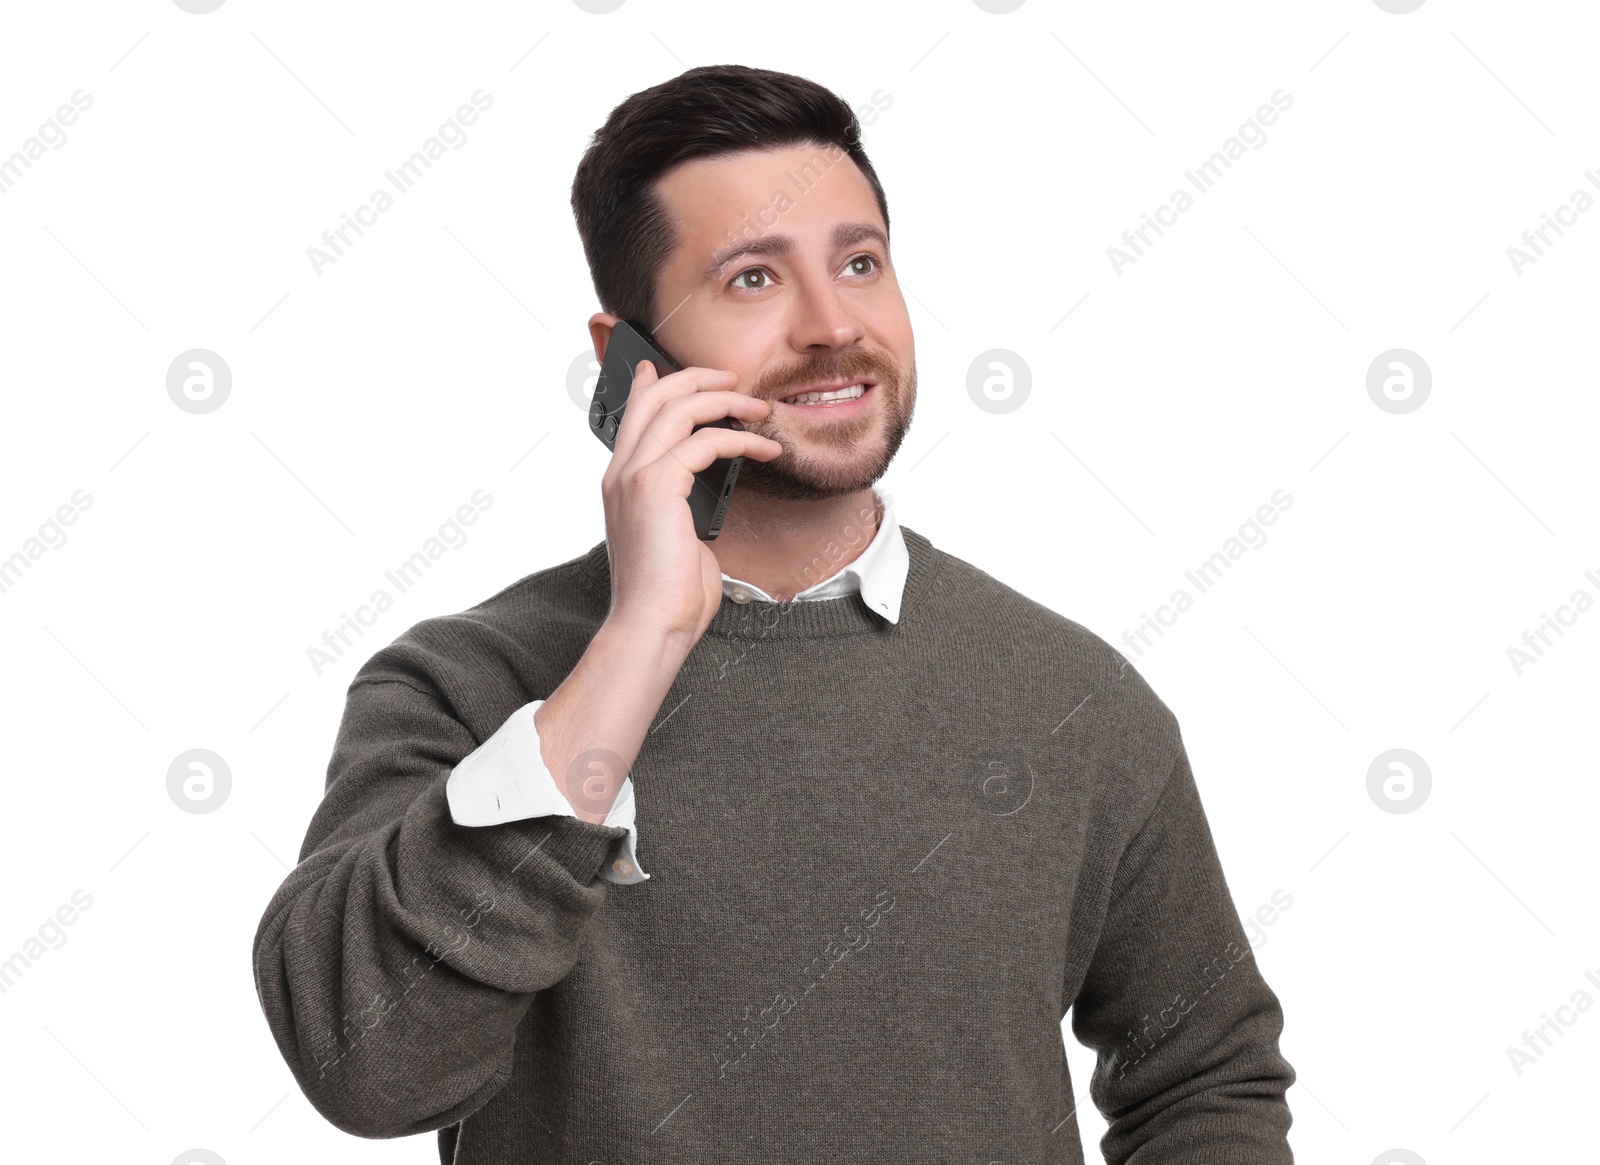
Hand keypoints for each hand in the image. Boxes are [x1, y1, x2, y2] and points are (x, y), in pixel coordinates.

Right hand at [599, 359, 781, 644]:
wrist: (652, 625)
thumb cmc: (669, 594)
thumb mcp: (674, 537)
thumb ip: (682, 506)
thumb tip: (704, 493)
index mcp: (620, 483)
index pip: (630, 416)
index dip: (649, 384)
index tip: (664, 366)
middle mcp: (620, 473)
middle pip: (654, 398)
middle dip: (696, 378)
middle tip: (732, 378)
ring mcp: (634, 477)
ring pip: (678, 409)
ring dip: (726, 402)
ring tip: (761, 409)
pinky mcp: (657, 486)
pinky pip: (704, 442)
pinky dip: (741, 440)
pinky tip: (765, 451)